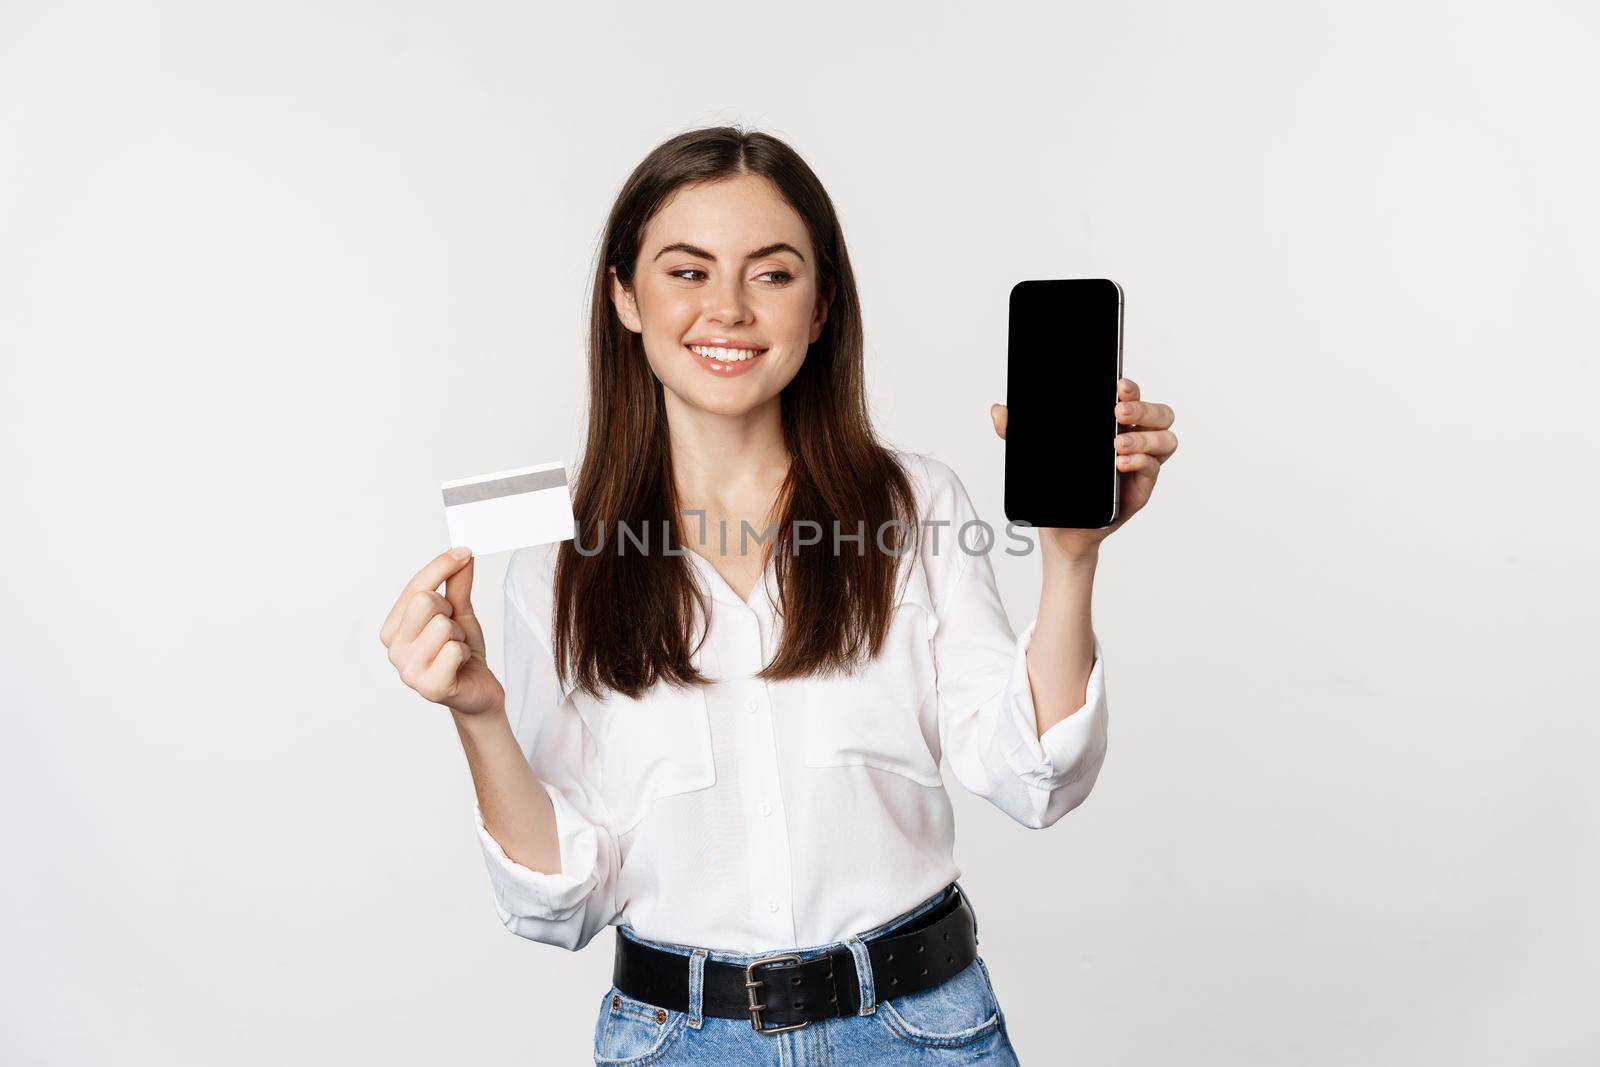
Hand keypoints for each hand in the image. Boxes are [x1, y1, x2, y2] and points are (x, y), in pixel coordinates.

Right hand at [379, 547, 504, 715]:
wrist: (477, 690)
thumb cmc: (462, 651)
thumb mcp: (460, 613)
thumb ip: (457, 583)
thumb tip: (461, 552)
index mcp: (394, 627)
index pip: (415, 586)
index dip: (441, 566)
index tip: (465, 552)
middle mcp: (394, 648)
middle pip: (425, 601)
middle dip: (450, 611)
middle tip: (454, 630)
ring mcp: (407, 670)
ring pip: (442, 625)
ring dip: (460, 636)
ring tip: (456, 650)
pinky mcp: (429, 687)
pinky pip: (453, 650)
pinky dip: (464, 653)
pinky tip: (459, 665)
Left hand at [990, 376, 1177, 558]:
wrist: (1058, 529)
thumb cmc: (1055, 486)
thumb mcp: (1033, 455)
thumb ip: (1015, 432)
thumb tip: (998, 411)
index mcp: (1111, 424)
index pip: (1132, 397)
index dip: (1130, 388)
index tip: (1116, 386)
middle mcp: (1133, 439)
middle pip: (1159, 413)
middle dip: (1143, 408)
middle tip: (1118, 413)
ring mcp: (1140, 464)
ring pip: (1166, 439)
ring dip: (1145, 438)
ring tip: (1116, 445)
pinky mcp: (1140, 488)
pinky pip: (1153, 469)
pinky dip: (1140, 463)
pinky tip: (1120, 464)